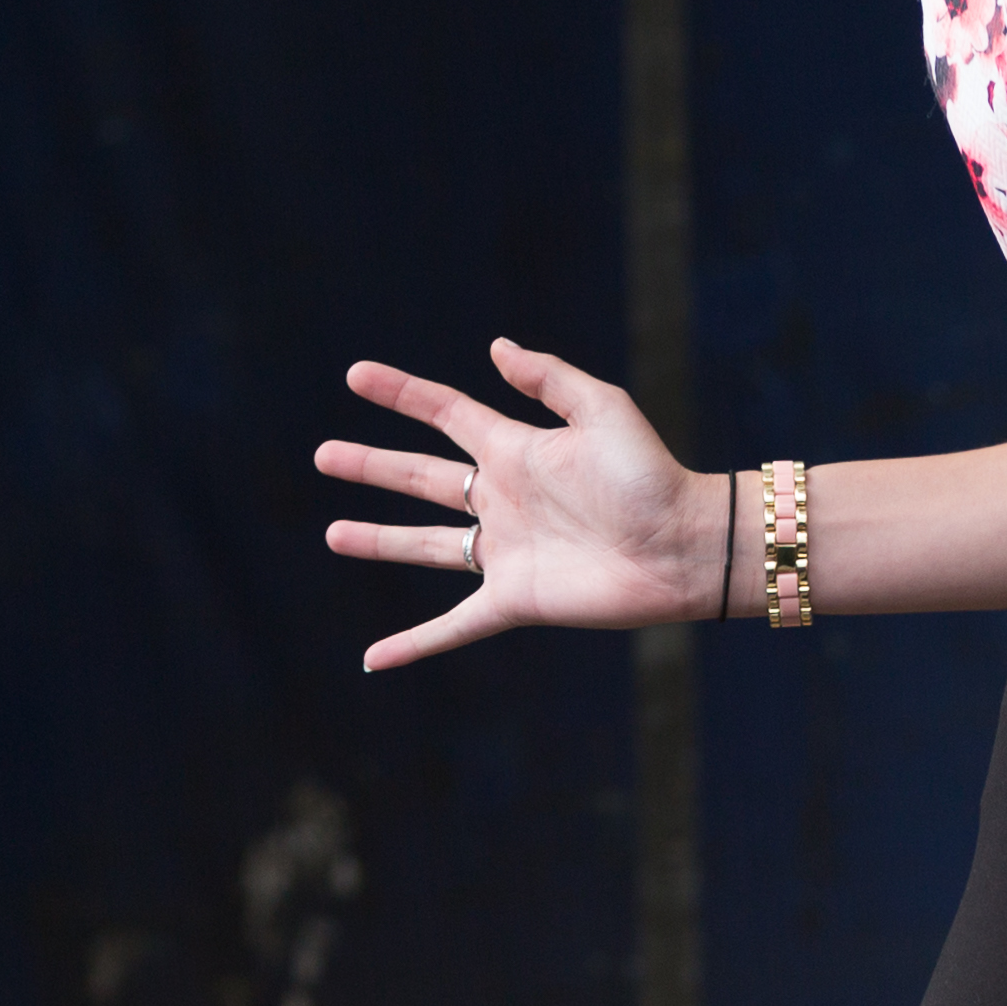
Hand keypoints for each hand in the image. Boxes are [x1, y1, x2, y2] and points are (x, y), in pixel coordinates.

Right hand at [315, 338, 722, 669]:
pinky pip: (452, 626)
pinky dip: (414, 643)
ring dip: (378, 541)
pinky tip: (374, 657)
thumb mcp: (602, 410)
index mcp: (516, 450)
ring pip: (423, 544)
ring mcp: (504, 551)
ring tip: (333, 533)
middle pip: (420, 477)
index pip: (445, 414)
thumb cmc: (651, 475)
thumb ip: (548, 379)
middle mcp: (502, 499)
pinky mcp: (513, 600)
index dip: (401, 394)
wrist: (684, 546)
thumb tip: (493, 348)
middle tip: (323, 455)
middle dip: (371, 466)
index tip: (356, 376)